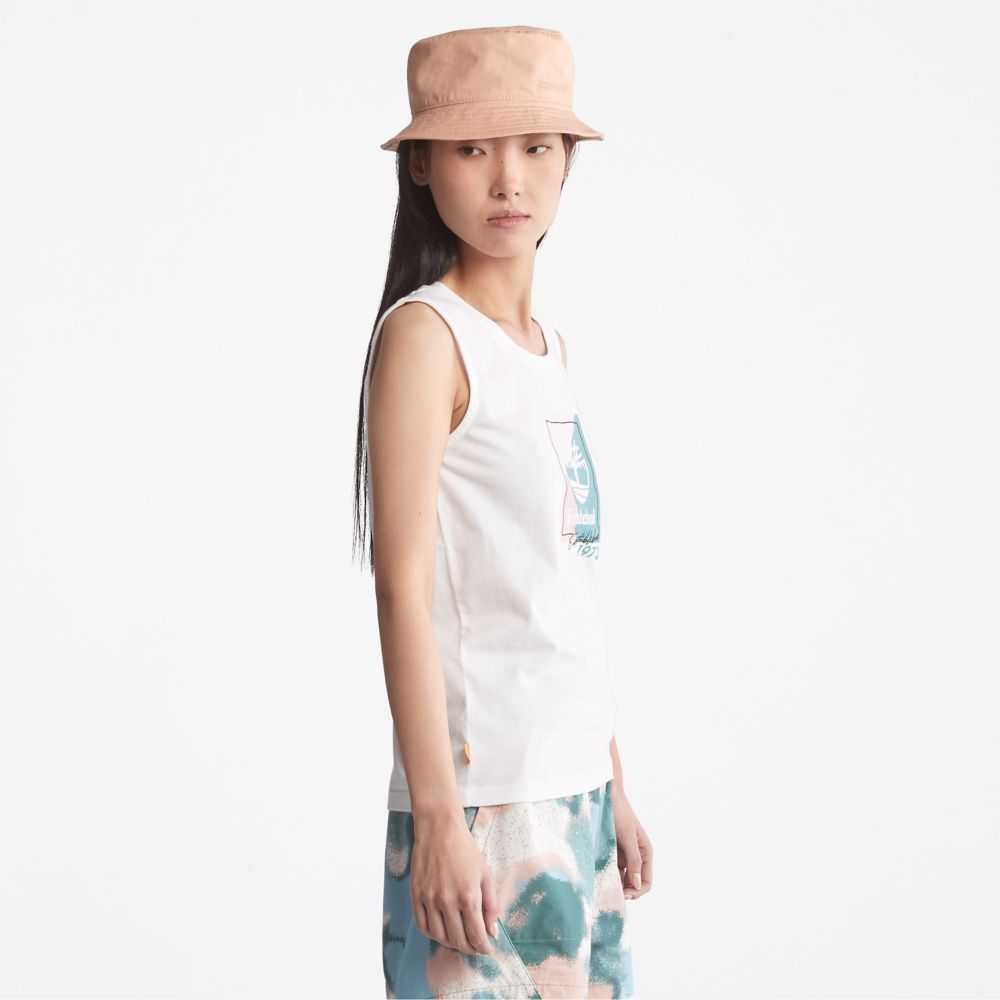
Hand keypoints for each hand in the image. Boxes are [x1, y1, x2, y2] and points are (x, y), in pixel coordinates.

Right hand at [410, 811, 499, 955]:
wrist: (439, 830)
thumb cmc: (465, 849)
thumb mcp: (486, 874)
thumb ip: (491, 904)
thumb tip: (492, 931)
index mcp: (468, 896)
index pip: (476, 936)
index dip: (483, 948)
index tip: (487, 949)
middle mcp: (447, 902)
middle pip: (458, 940)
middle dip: (470, 948)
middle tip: (475, 947)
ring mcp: (429, 900)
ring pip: (439, 937)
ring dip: (451, 943)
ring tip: (459, 940)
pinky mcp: (416, 896)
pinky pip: (422, 926)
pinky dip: (433, 935)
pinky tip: (441, 931)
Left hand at [612, 789, 653, 899]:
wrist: (606, 795)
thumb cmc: (619, 812)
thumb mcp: (628, 836)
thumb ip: (634, 859)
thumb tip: (637, 885)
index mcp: (645, 852)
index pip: (646, 882)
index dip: (637, 892)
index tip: (623, 895)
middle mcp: (636, 855)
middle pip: (634, 883)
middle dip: (624, 890)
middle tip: (608, 895)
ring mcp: (624, 854)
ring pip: (621, 878)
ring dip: (614, 884)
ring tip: (601, 887)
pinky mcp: (612, 851)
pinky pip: (611, 868)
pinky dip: (606, 874)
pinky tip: (597, 877)